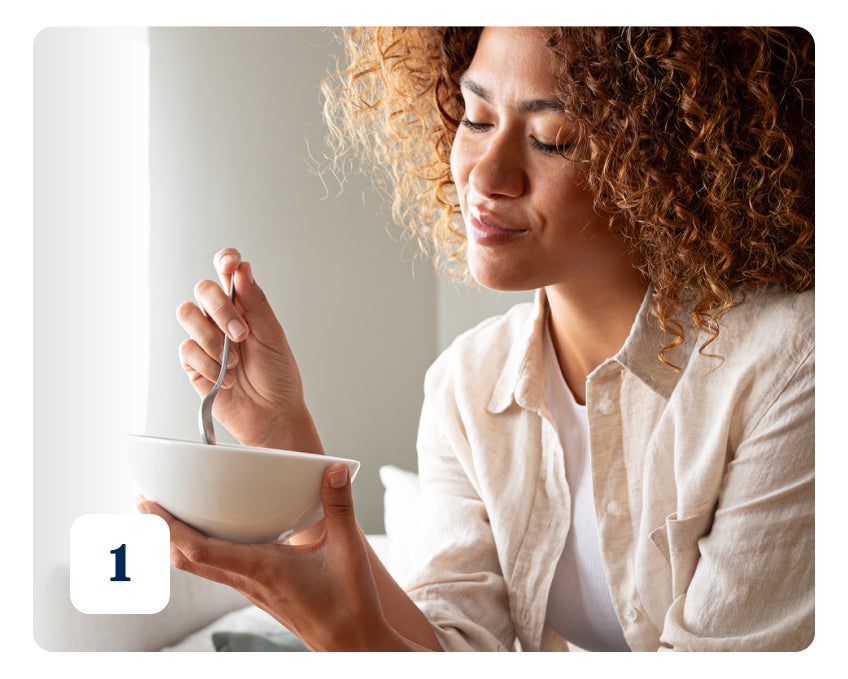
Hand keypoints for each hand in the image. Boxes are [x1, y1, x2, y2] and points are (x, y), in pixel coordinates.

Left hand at [138, 464, 407, 650]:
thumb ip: (339, 507)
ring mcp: (250, 589)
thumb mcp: (348, 550)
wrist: (352, 644)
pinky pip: (217, 571)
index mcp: (263, 569)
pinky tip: (208, 538)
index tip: (150, 505)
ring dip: (176, 542)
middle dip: (161, 531)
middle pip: (187, 559)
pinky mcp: (258, 592)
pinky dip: (199, 552)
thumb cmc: (349, 604)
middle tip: (144, 503)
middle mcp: (248, 581)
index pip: (201, 550)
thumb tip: (333, 470)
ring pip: (199, 567)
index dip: (170, 527)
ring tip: (165, 517)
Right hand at [177, 248, 321, 451]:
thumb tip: (242, 269)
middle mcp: (221, 318)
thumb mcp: (273, 335)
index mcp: (245, 306)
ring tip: (235, 361)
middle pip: (203, 289)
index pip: (228, 273)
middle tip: (241, 334)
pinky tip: (226, 378)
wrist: (272, 414)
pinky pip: (187, 349)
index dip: (225, 261)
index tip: (230, 263)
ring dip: (212, 339)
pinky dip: (209, 365)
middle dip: (221, 310)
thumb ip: (255, 302)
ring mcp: (206, 339)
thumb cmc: (278, 376)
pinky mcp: (193, 362)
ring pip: (187, 315)